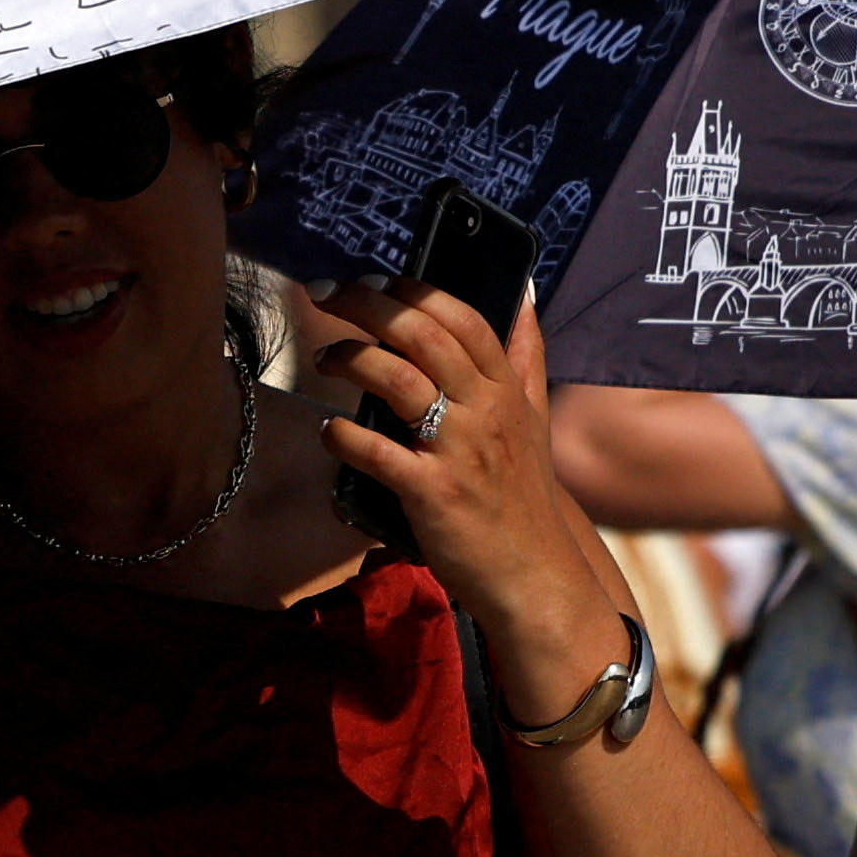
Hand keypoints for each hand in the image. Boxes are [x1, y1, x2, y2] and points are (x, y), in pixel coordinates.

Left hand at [305, 280, 573, 641]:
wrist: (533, 576)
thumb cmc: (523, 497)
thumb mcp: (534, 418)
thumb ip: (526, 355)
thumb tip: (524, 291)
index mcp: (505, 390)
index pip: (462, 318)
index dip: (414, 290)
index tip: (373, 280)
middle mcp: (484, 412)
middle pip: (422, 335)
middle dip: (366, 305)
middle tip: (325, 294)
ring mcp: (458, 452)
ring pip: (398, 380)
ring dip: (350, 358)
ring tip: (322, 357)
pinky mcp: (431, 494)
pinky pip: (377, 452)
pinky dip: (343, 436)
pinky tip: (327, 430)